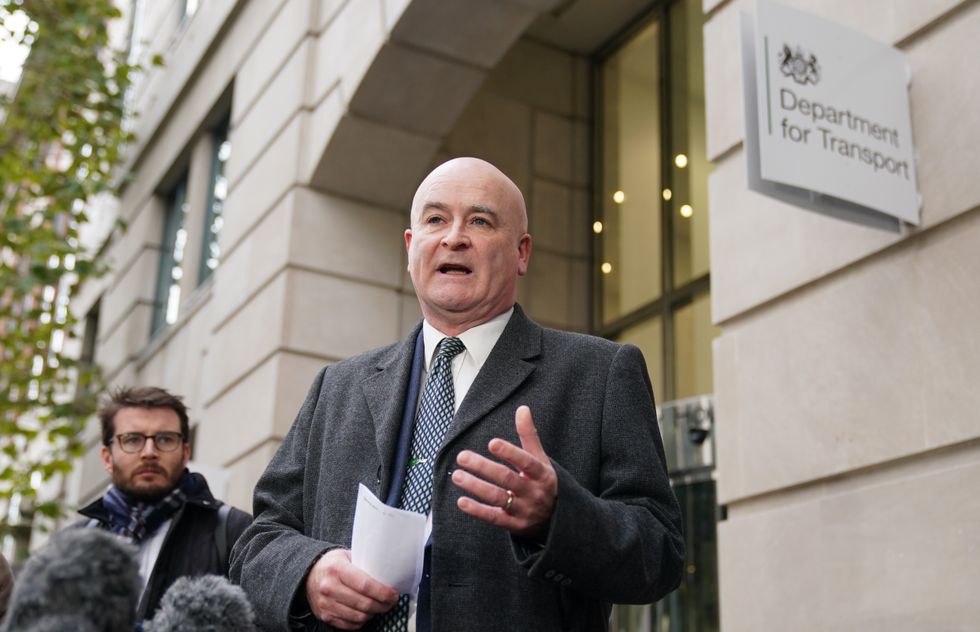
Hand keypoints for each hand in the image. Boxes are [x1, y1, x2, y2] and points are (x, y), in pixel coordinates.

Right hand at [304, 549, 398, 629]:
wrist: (308, 575)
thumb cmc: (332, 564)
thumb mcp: (346, 555)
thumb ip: (363, 563)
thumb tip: (387, 571)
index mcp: (337, 569)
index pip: (365, 585)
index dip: (383, 592)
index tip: (393, 594)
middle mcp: (329, 587)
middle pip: (364, 603)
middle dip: (382, 605)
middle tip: (391, 602)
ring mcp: (326, 604)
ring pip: (358, 617)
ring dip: (373, 614)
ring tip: (379, 607)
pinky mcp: (325, 616)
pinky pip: (349, 625)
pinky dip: (361, 621)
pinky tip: (366, 613)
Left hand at [451, 405, 557, 538]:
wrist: (557, 518)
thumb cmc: (543, 482)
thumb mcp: (541, 459)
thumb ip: (529, 435)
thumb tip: (522, 408)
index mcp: (541, 474)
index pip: (526, 462)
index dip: (509, 453)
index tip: (492, 443)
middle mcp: (533, 492)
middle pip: (507, 479)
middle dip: (483, 467)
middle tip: (462, 456)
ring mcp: (524, 510)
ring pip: (498, 498)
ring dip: (476, 487)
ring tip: (456, 475)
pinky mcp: (514, 525)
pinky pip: (494, 518)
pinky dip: (477, 510)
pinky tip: (461, 501)